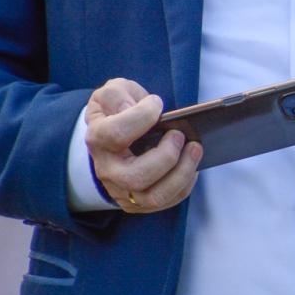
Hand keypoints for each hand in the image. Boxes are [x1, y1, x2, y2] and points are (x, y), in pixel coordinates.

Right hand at [85, 78, 201, 213]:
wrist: (113, 136)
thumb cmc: (118, 112)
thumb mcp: (112, 93)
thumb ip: (117, 95)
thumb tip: (132, 109)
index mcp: (98, 139)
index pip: (116, 134)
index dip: (142, 116)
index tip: (156, 104)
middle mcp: (107, 170)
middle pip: (136, 177)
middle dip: (166, 156)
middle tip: (179, 135)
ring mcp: (123, 190)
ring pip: (154, 197)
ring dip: (182, 173)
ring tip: (195, 148)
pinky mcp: (139, 201)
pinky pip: (167, 201)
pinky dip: (185, 184)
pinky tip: (192, 165)